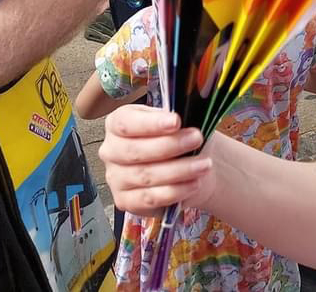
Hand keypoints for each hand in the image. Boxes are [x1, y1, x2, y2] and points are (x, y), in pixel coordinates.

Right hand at [99, 105, 213, 214]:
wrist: (184, 160)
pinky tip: (194, 183)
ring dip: (179, 170)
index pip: (126, 122)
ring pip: (145, 176)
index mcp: (117, 123)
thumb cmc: (177, 133)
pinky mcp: (125, 201)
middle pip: (135, 150)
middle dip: (170, 145)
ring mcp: (116, 178)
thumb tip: (187, 114)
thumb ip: (176, 113)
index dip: (151, 123)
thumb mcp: (177, 117)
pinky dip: (175, 191)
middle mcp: (111, 151)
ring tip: (204, 164)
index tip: (176, 121)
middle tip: (197, 139)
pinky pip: (150, 198)